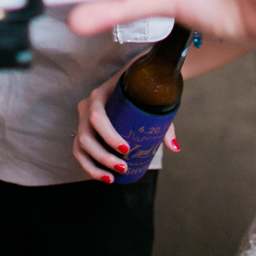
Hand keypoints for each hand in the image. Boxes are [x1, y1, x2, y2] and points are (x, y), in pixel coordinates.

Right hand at [72, 67, 180, 182]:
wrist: (134, 77)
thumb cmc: (142, 90)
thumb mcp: (153, 102)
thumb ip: (165, 125)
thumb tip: (175, 149)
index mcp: (100, 94)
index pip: (97, 116)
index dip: (108, 135)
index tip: (127, 149)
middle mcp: (86, 106)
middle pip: (86, 136)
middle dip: (103, 156)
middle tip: (123, 168)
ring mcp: (83, 119)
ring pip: (80, 147)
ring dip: (93, 166)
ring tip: (112, 178)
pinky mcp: (85, 130)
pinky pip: (80, 151)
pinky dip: (89, 166)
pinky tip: (105, 177)